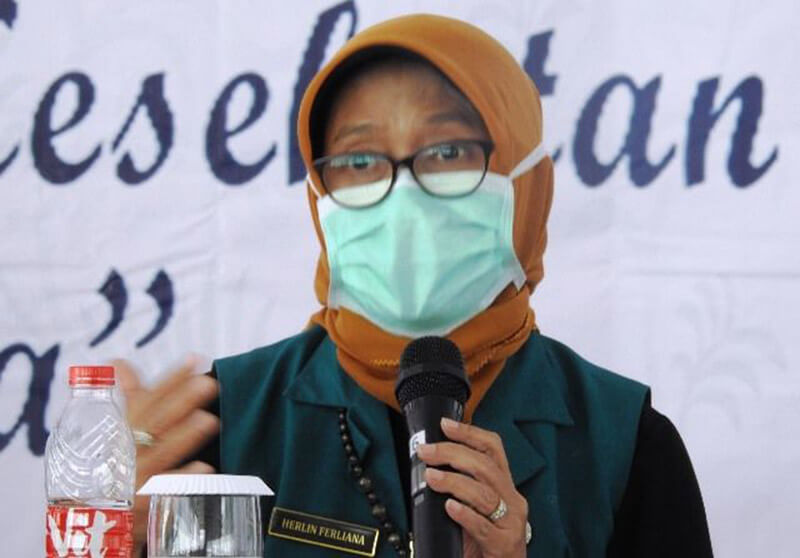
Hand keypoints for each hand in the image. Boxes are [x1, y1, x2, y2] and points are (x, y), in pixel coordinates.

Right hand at [112, 358, 219, 554]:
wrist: (90, 518)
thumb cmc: (111, 464)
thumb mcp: (114, 430)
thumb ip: (126, 396)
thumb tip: (118, 361)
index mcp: (123, 429)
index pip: (147, 398)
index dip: (170, 379)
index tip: (194, 360)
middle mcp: (130, 450)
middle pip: (157, 422)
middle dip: (181, 401)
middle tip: (208, 382)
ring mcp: (137, 477)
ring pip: (162, 453)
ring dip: (184, 436)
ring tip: (209, 419)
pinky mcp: (146, 504)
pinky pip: (167, 490)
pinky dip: (184, 478)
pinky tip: (205, 467)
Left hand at [417, 418, 527, 557]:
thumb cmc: (486, 541)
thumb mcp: (477, 508)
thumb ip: (462, 489)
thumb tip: (430, 466)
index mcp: (504, 487)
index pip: (493, 449)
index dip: (470, 433)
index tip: (445, 425)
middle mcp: (512, 501)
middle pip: (485, 467)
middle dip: (452, 453)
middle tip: (426, 452)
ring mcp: (511, 523)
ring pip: (484, 494)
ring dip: (454, 481)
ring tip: (432, 477)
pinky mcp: (504, 545)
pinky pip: (482, 526)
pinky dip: (464, 514)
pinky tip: (449, 507)